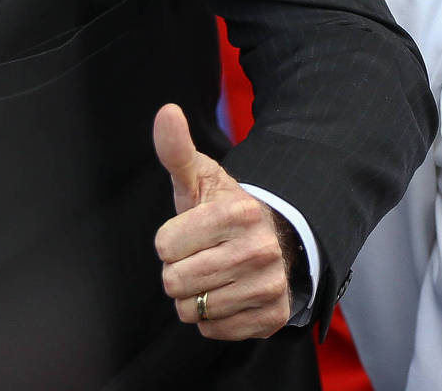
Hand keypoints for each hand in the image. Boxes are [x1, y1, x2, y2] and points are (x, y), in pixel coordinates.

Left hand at [152, 103, 296, 340]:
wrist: (275, 240)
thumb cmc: (224, 210)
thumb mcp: (200, 178)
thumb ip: (176, 150)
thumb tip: (166, 112)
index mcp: (238, 212)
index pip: (165, 247)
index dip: (169, 242)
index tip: (190, 233)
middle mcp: (259, 249)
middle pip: (175, 282)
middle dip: (178, 271)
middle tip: (200, 256)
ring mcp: (270, 285)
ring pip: (193, 309)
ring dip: (194, 296)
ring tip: (214, 274)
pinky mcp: (273, 316)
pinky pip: (213, 330)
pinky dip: (213, 317)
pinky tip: (228, 293)